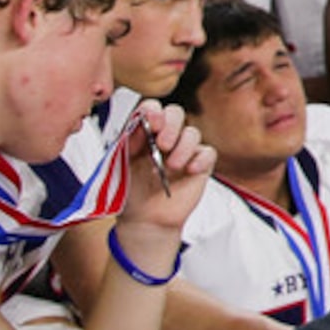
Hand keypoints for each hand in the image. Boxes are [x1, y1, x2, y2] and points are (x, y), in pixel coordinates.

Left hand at [119, 101, 213, 239]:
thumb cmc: (130, 192)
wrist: (144, 220)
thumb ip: (128, 141)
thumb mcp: (122, 165)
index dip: (153, 110)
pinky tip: (189, 170)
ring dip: (183, 147)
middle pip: (176, 113)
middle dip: (171, 124)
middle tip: (162, 143)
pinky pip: (208, 153)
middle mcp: (165, 138)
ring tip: (172, 166)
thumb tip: (141, 123)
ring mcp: (184, 151)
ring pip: (193, 133)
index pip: (152, 109)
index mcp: (144, 134)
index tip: (151, 119)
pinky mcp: (200, 165)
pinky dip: (200, 159)